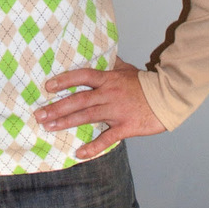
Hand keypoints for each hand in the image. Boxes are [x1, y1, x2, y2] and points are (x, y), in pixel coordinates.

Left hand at [34, 56, 165, 158]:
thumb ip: (112, 63)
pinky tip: (79, 153)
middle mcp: (109, 94)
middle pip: (78, 99)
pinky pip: (107, 138)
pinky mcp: (126, 127)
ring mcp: (116, 111)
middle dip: (57, 107)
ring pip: (87, 116)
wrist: (169, 97)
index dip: (64, 80)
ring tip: (49, 127)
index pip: (82, 76)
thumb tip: (101, 54)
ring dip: (66, 122)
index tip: (48, 86)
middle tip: (39, 114)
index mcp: (108, 79)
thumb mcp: (127, 69)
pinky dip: (93, 147)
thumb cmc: (146, 83)